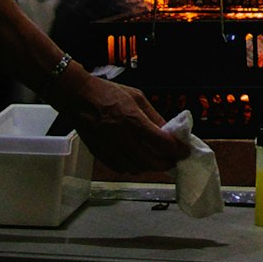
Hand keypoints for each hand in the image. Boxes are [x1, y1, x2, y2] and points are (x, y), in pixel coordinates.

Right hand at [67, 72, 183, 172]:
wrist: (77, 96)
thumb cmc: (107, 93)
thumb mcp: (137, 97)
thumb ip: (154, 116)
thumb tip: (168, 131)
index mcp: (132, 119)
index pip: (161, 142)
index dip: (177, 150)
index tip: (184, 151)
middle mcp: (121, 136)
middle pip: (150, 161)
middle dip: (166, 163)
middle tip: (172, 159)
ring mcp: (109, 147)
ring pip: (135, 168)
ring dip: (148, 166)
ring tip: (154, 159)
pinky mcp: (99, 153)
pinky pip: (120, 168)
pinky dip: (132, 167)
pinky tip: (136, 159)